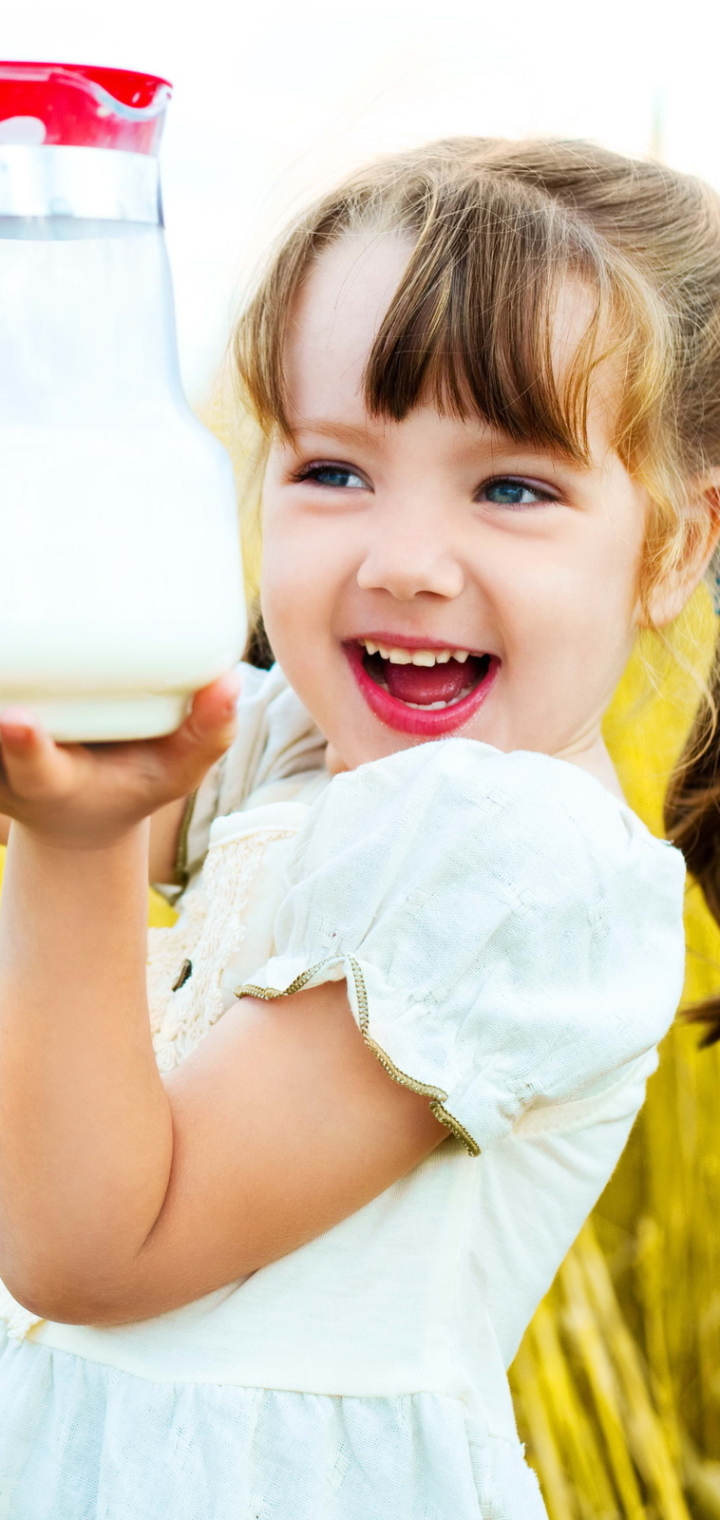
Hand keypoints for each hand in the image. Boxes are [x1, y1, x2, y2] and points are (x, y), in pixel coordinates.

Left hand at [0, 672, 240, 850]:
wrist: (74, 810)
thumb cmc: (130, 782)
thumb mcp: (176, 774)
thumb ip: (207, 731)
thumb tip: (228, 680)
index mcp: (53, 785)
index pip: (34, 768)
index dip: (23, 745)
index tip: (16, 719)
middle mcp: (3, 770)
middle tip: (2, 646)